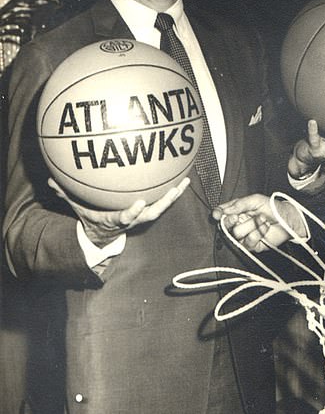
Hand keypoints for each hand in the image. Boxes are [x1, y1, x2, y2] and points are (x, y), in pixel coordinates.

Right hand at [48, 177, 189, 245]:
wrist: (103, 236)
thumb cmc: (92, 218)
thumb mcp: (78, 209)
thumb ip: (66, 195)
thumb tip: (50, 181)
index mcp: (117, 220)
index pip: (125, 217)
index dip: (133, 212)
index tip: (139, 203)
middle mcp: (134, 219)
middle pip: (152, 212)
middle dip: (164, 202)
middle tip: (174, 190)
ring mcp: (143, 216)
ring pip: (162, 207)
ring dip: (174, 195)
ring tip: (185, 181)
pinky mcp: (149, 210)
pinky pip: (163, 200)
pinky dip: (173, 191)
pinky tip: (183, 177)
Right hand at [212, 193, 306, 252]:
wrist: (287, 220)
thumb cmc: (273, 207)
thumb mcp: (256, 200)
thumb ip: (239, 204)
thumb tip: (224, 210)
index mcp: (237, 211)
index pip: (222, 213)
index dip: (218, 214)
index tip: (217, 215)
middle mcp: (239, 223)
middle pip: (225, 226)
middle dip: (232, 221)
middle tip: (239, 217)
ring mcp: (245, 235)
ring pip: (237, 234)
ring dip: (252, 225)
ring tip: (263, 220)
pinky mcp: (252, 245)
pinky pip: (248, 242)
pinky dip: (258, 233)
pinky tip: (265, 228)